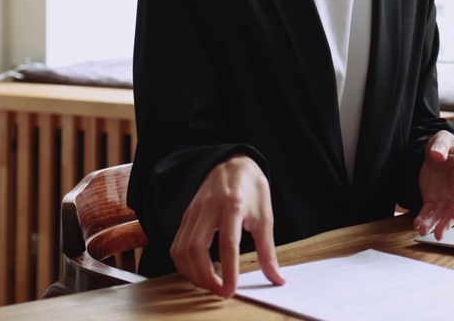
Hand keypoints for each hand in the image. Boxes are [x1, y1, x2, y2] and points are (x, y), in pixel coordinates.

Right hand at [170, 154, 286, 297]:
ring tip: (209, 285)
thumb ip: (268, 250)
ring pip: (182, 248)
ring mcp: (193, 211)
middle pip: (196, 248)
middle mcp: (209, 208)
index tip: (231, 290)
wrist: (232, 162)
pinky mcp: (185, 216)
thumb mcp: (265, 215)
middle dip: (205, 276)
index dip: (228, 270)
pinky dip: (183, 263)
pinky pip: (176, 243)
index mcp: (233, 205)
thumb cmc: (251, 188)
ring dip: (192, 273)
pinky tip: (196, 272)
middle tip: (220, 291)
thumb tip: (276, 278)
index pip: (228, 243)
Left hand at [413, 130, 453, 239]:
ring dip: (434, 224)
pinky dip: (424, 218)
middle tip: (440, 233)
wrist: (435, 152)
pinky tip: (418, 224)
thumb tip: (438, 156)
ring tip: (424, 232)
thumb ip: (441, 145)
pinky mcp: (433, 199)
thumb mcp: (443, 139)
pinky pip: (429, 211)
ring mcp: (446, 196)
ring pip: (442, 214)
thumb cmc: (444, 145)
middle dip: (448, 221)